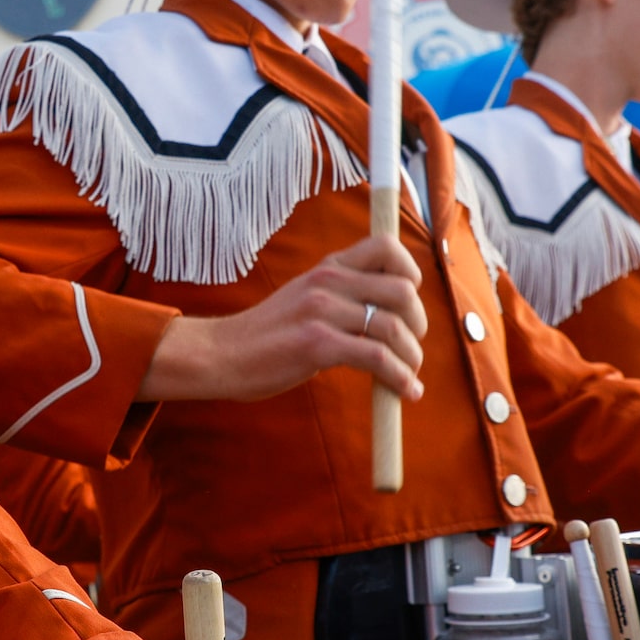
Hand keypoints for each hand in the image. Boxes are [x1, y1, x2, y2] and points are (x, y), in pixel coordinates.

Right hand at [139, 233, 425, 403]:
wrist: (221, 355)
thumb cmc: (267, 335)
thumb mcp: (304, 297)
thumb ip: (341, 294)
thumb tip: (391, 311)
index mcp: (328, 267)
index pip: (386, 247)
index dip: (410, 272)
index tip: (408, 302)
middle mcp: (328, 281)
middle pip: (402, 291)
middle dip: (417, 324)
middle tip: (410, 347)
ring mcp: (322, 311)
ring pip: (393, 327)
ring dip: (411, 357)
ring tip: (409, 376)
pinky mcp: (317, 345)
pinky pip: (377, 358)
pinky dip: (399, 378)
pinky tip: (404, 391)